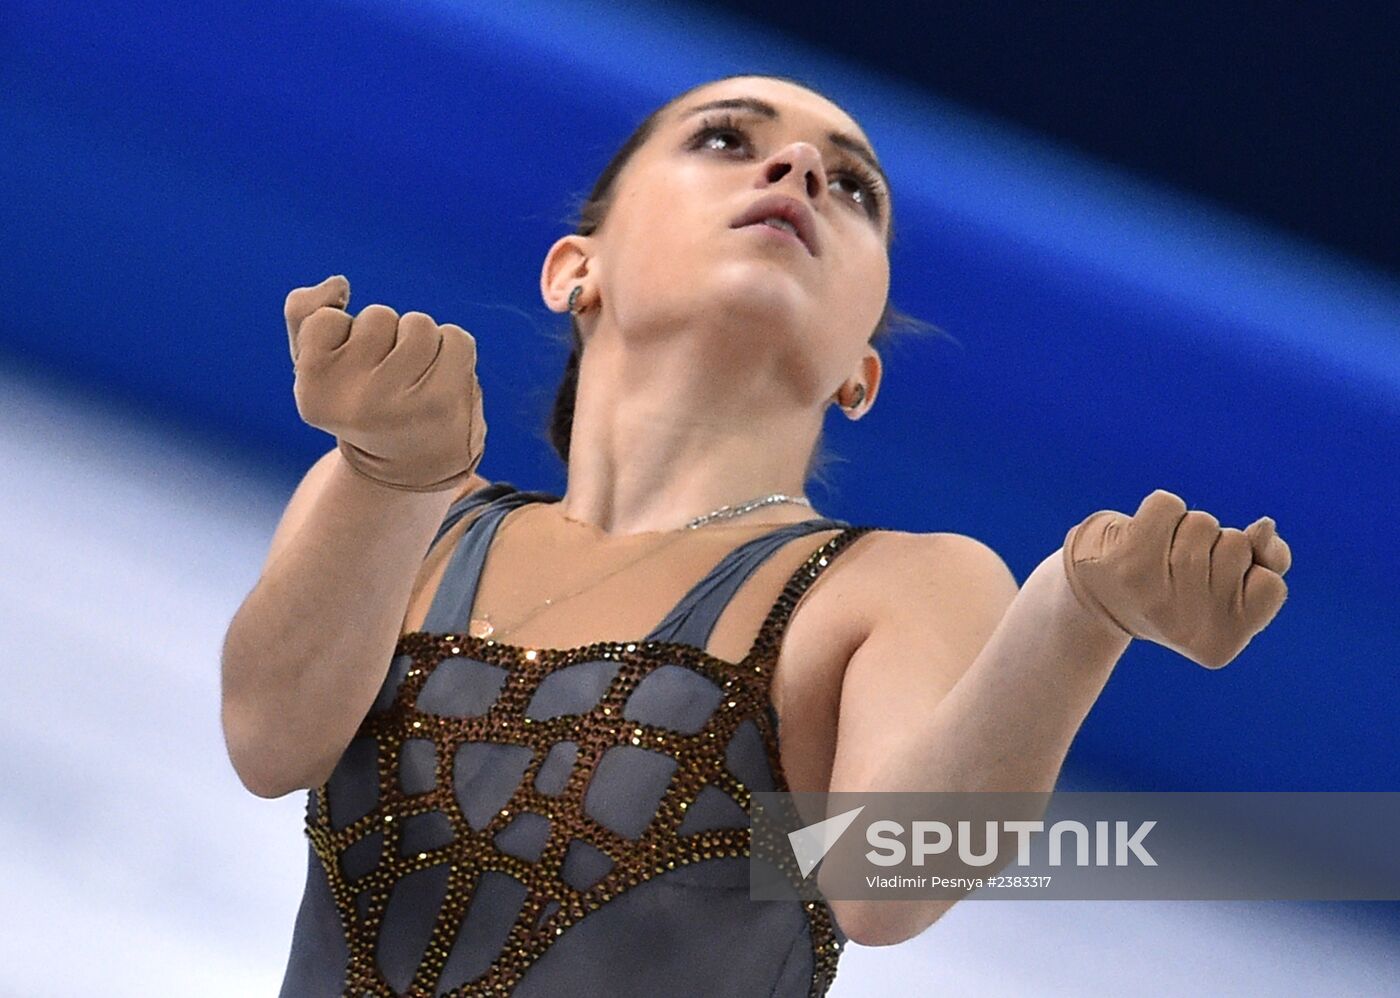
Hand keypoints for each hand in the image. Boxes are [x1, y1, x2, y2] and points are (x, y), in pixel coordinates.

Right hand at [283, 275, 486, 491]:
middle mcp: (355, 403)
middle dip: (386, 337)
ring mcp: (403, 405)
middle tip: (388, 382)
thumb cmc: (360, 404)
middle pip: (378, 317)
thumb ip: (305, 314)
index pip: (325, 317)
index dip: (343, 333)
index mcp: (313, 393)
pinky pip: (455, 338)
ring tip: (416, 381)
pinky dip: (453, 352)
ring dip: (422, 343)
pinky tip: (442, 383)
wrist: (411, 465)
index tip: (350, 374)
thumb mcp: (317, 365)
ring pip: (418, 325)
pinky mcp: (446, 402)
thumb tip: (338, 284)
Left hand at [1061, 489, 1291, 667]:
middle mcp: (1187, 625)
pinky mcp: (1128, 560)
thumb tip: (1264, 527)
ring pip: (1205, 524)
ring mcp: (1156, 592)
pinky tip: (1139, 538)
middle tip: (1179, 573)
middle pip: (1238, 546)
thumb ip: (1267, 562)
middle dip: (1214, 548)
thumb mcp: (1228, 587)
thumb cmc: (1173, 590)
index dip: (1248, 576)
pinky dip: (1159, 512)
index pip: (1272, 586)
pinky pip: (1168, 505)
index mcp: (1219, 644)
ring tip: (1158, 557)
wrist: (1095, 596)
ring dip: (1186, 530)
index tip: (1213, 592)